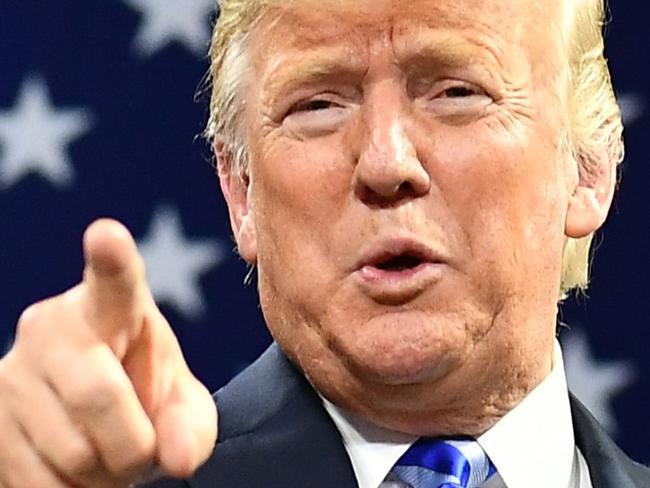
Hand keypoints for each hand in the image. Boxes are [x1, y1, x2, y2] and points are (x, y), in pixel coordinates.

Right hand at [0, 219, 216, 486]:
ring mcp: (9, 372)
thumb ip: (191, 426)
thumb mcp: (183, 407)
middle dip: (134, 444)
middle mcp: (52, 325)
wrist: (97, 424)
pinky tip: (75, 470)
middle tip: (140, 449)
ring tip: (105, 451)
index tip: (107, 236)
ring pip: (70, 451)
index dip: (111, 259)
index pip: (114, 280)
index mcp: (113, 307)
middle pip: (99, 396)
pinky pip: (37, 483)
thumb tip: (177, 458)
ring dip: (103, 474)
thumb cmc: (147, 399)